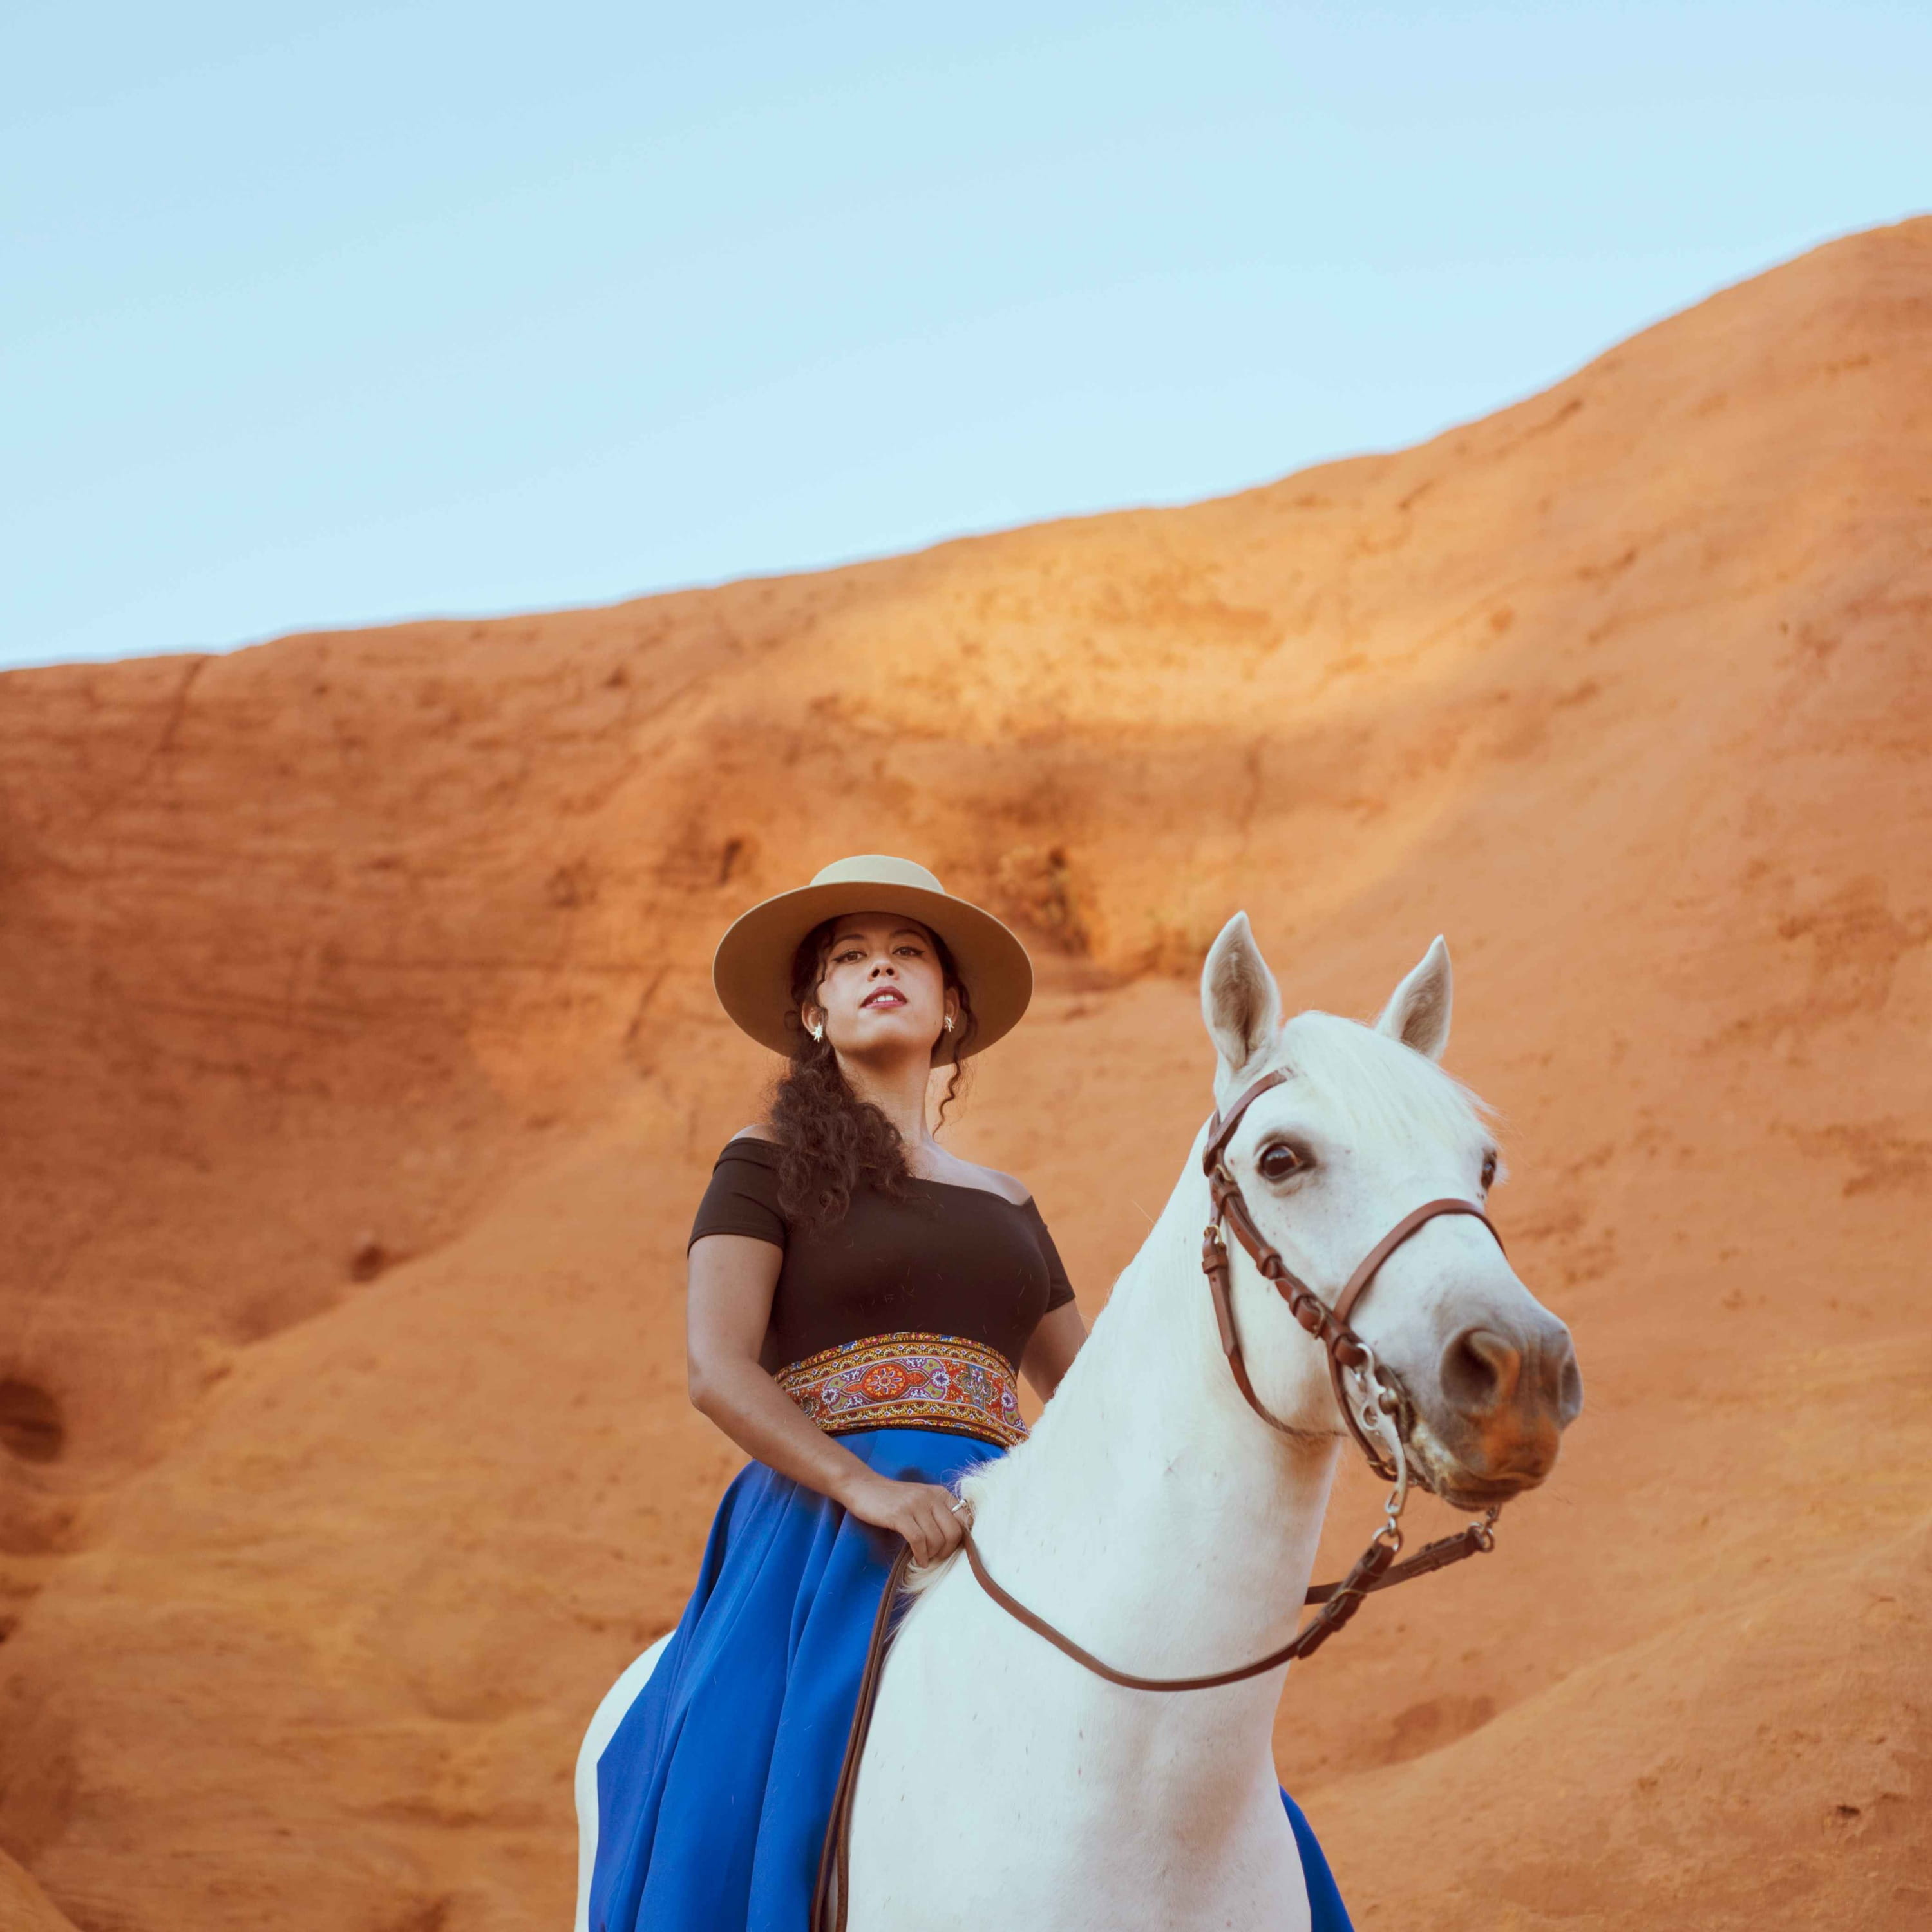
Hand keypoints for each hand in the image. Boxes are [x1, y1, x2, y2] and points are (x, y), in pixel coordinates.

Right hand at [840, 1473, 970, 1565]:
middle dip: (947, 1551)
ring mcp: (915, 1505)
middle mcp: (931, 1496)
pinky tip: (918, 1560)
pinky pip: (918, 1540)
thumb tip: (955, 1539)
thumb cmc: (893, 1498)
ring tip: (925, 1559)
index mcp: (940, 1493)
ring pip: (936, 1539)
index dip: (961, 1539)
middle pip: (954, 1532)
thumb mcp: (921, 1499)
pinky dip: (921, 1555)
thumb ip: (938, 1513)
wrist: (863, 1486)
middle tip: (936, 1558)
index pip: (965, 1519)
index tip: (950, 1549)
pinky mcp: (899, 1515)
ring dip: (932, 1555)